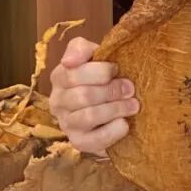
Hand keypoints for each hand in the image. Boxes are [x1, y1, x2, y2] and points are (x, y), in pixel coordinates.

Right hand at [48, 37, 139, 155]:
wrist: (111, 108)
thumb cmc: (102, 79)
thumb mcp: (93, 56)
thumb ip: (80, 48)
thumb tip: (69, 61)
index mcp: (59, 77)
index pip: (72, 73)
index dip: (100, 71)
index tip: (116, 69)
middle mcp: (58, 102)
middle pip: (83, 96)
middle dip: (112, 91)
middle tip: (130, 89)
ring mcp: (67, 124)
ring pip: (89, 116)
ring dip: (116, 109)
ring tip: (133, 105)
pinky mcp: (80, 142)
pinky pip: (96, 139)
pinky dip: (114, 131)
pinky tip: (125, 124)